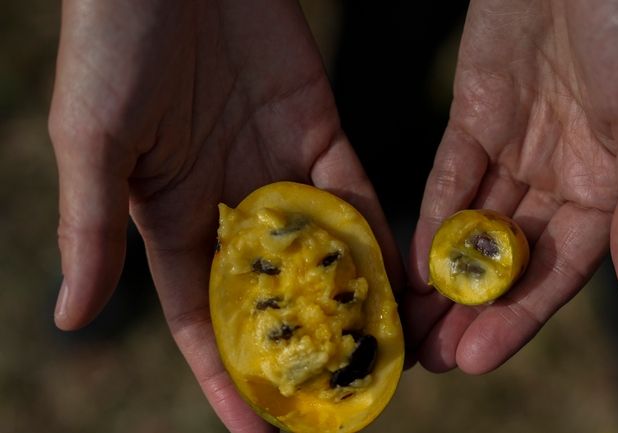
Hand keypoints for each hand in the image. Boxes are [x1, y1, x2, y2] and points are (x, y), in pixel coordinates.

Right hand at [49, 1, 400, 430]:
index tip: (256, 427)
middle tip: (338, 399)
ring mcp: (276, 166)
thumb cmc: (113, 44)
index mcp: (169, 215)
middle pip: (271, 293)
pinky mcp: (318, 126)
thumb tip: (70, 320)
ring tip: (380, 353)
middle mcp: (228, 202)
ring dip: (347, 298)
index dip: (224, 372)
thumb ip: (92, 228)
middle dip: (299, 345)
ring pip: (321, 249)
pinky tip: (395, 276)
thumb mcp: (93, 140)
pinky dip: (373, 231)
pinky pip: (352, 191)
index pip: (201, 315)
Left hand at [406, 0, 617, 372]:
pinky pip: (451, 178)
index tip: (479, 357)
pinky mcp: (474, 116)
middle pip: (513, 257)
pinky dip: (432, 219)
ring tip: (414, 326)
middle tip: (435, 357)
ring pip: (475, 227)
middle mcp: (562, 174)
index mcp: (611, 183)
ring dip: (445, 277)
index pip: (562, 268)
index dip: (522, 317)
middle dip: (475, 309)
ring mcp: (515, 146)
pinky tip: (413, 262)